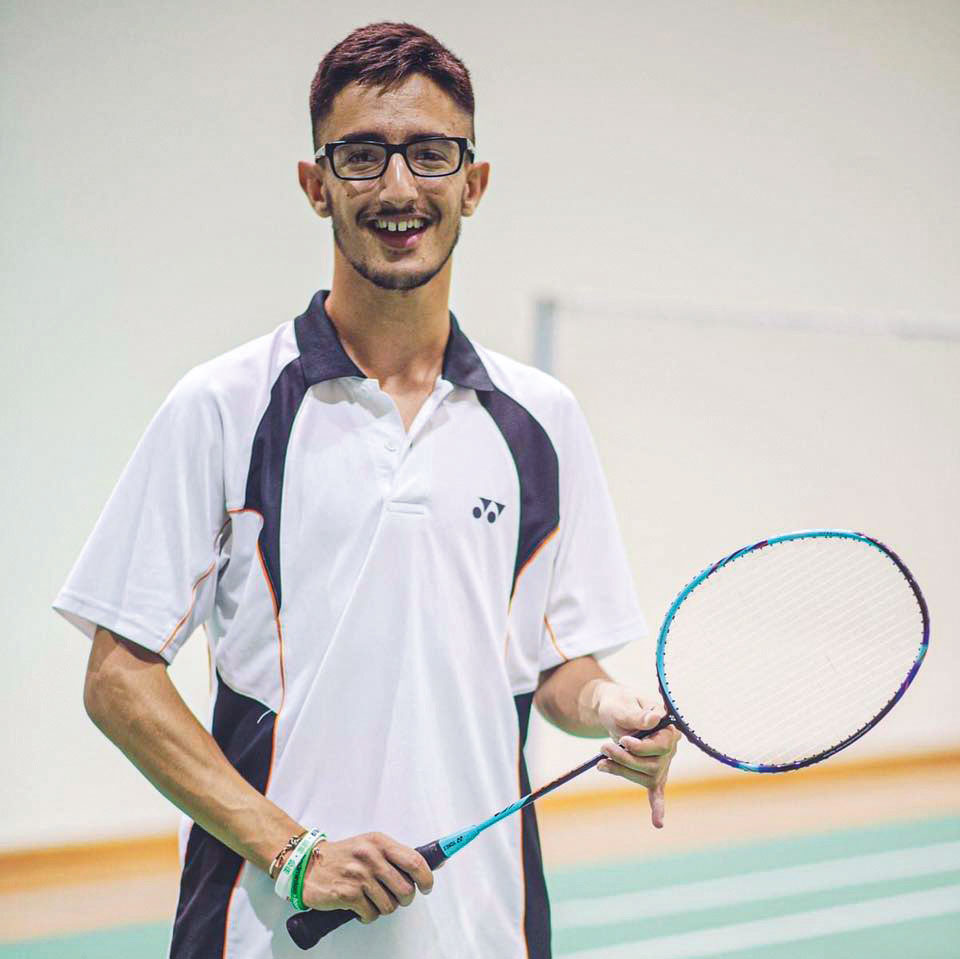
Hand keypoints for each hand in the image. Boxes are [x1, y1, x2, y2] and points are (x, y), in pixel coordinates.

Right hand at [300, 833, 432, 922]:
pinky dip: (367, 915)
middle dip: (403, 899)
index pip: (414, 861)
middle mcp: (371, 856)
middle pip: (406, 889)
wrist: (308, 865)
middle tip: (394, 896)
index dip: (426, 878)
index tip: (426, 887)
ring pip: (390, 905)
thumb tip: (435, 863)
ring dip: (383, 907)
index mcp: (380, 842)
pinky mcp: (347, 894)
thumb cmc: (345, 856)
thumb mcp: (371, 845)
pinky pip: (371, 915)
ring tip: (372, 899)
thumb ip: (397, 855)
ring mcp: (359, 875)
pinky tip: (359, 906)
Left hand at [592, 682, 679, 827]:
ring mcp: (661, 763)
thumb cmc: (619, 704)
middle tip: (604, 748)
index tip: (623, 741)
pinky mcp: (650, 773)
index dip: (641, 747)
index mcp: (667, 728)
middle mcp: (669, 748)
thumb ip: (637, 714)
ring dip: (622, 771)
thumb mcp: (624, 704)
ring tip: (601, 762)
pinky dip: (657, 807)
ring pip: (646, 777)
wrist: (613, 709)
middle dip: (625, 759)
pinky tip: (658, 823)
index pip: (661, 746)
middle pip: (652, 765)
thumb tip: (654, 719)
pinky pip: (657, 793)